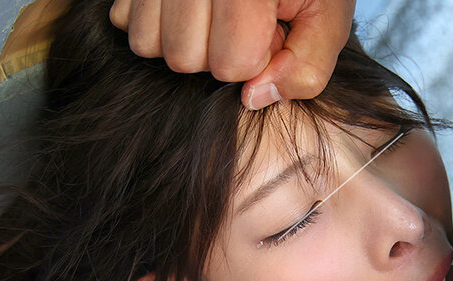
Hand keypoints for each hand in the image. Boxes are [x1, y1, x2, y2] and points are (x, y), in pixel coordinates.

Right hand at [109, 0, 354, 108]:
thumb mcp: (327, 15)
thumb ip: (307, 67)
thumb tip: (254, 98)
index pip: (230, 63)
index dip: (256, 58)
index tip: (271, 31)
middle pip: (183, 57)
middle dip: (217, 53)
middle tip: (243, 23)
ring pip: (148, 43)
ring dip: (184, 42)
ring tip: (215, 16)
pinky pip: (125, 21)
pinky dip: (156, 24)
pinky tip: (189, 9)